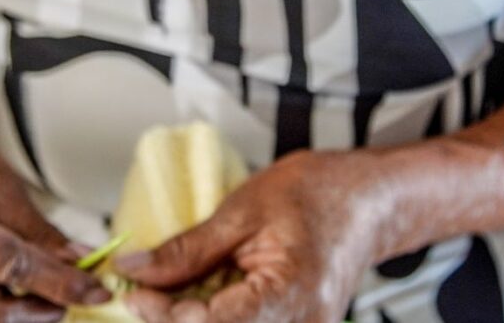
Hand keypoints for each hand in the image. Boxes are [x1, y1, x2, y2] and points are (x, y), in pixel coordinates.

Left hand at [116, 149, 393, 322]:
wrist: (369, 200)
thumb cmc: (318, 193)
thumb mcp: (242, 210)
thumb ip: (187, 250)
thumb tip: (134, 270)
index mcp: (290, 294)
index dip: (162, 315)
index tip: (133, 291)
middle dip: (172, 321)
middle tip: (145, 291)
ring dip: (192, 320)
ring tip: (174, 290)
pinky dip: (215, 318)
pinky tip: (201, 298)